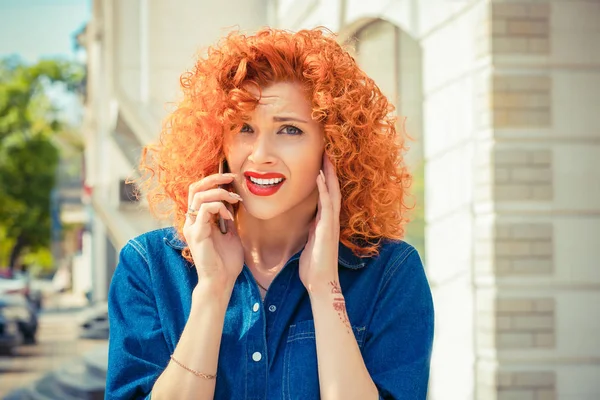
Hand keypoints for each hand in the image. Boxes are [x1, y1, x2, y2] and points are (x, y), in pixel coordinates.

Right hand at [183, 172, 243, 296]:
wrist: (221, 281)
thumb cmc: (226, 261)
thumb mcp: (231, 233)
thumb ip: (228, 217)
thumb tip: (234, 200)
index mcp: (198, 220)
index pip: (199, 191)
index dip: (214, 181)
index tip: (232, 180)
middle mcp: (192, 221)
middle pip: (195, 188)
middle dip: (214, 178)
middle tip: (232, 178)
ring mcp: (192, 227)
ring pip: (199, 195)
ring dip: (220, 192)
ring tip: (235, 199)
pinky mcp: (197, 233)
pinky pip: (205, 209)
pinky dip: (219, 207)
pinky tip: (229, 216)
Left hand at [299, 154, 340, 293]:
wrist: (320, 283)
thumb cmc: (313, 266)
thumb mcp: (310, 243)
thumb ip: (312, 230)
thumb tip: (309, 221)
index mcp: (326, 222)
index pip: (328, 195)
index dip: (326, 178)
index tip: (321, 162)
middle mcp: (331, 220)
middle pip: (333, 189)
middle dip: (330, 170)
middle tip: (327, 151)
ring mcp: (331, 223)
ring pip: (333, 193)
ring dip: (329, 174)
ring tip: (326, 156)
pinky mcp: (328, 229)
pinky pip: (327, 205)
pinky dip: (324, 189)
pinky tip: (319, 176)